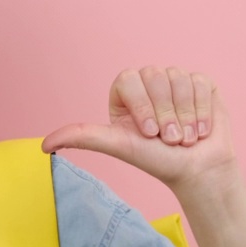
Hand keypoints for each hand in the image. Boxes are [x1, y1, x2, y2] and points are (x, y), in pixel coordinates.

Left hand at [40, 67, 238, 195]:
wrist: (196, 170)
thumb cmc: (156, 160)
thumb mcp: (117, 146)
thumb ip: (82, 138)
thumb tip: (44, 145)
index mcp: (125, 93)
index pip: (129, 79)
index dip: (143, 106)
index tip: (148, 134)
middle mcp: (149, 82)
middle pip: (155, 76)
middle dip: (165, 114)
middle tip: (169, 139)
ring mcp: (176, 81)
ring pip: (178, 78)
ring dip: (185, 115)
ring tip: (185, 137)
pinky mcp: (201, 83)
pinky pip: (200, 82)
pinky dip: (202, 110)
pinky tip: (200, 130)